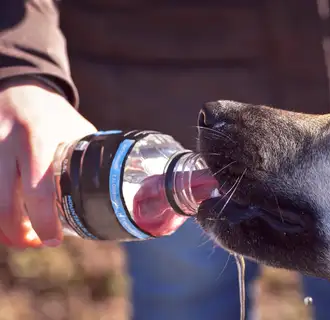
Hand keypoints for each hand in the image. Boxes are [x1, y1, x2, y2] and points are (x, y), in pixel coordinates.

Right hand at [0, 81, 95, 247]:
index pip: (38, 192)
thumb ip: (88, 160)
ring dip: (1, 228)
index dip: (43, 223)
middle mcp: (6, 144)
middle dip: (16, 235)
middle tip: (34, 243)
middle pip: (3, 205)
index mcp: (39, 140)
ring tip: (19, 235)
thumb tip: (113, 193)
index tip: (53, 241)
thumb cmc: (54, 115)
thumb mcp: (77, 131)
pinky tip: (5, 216)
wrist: (19, 88)